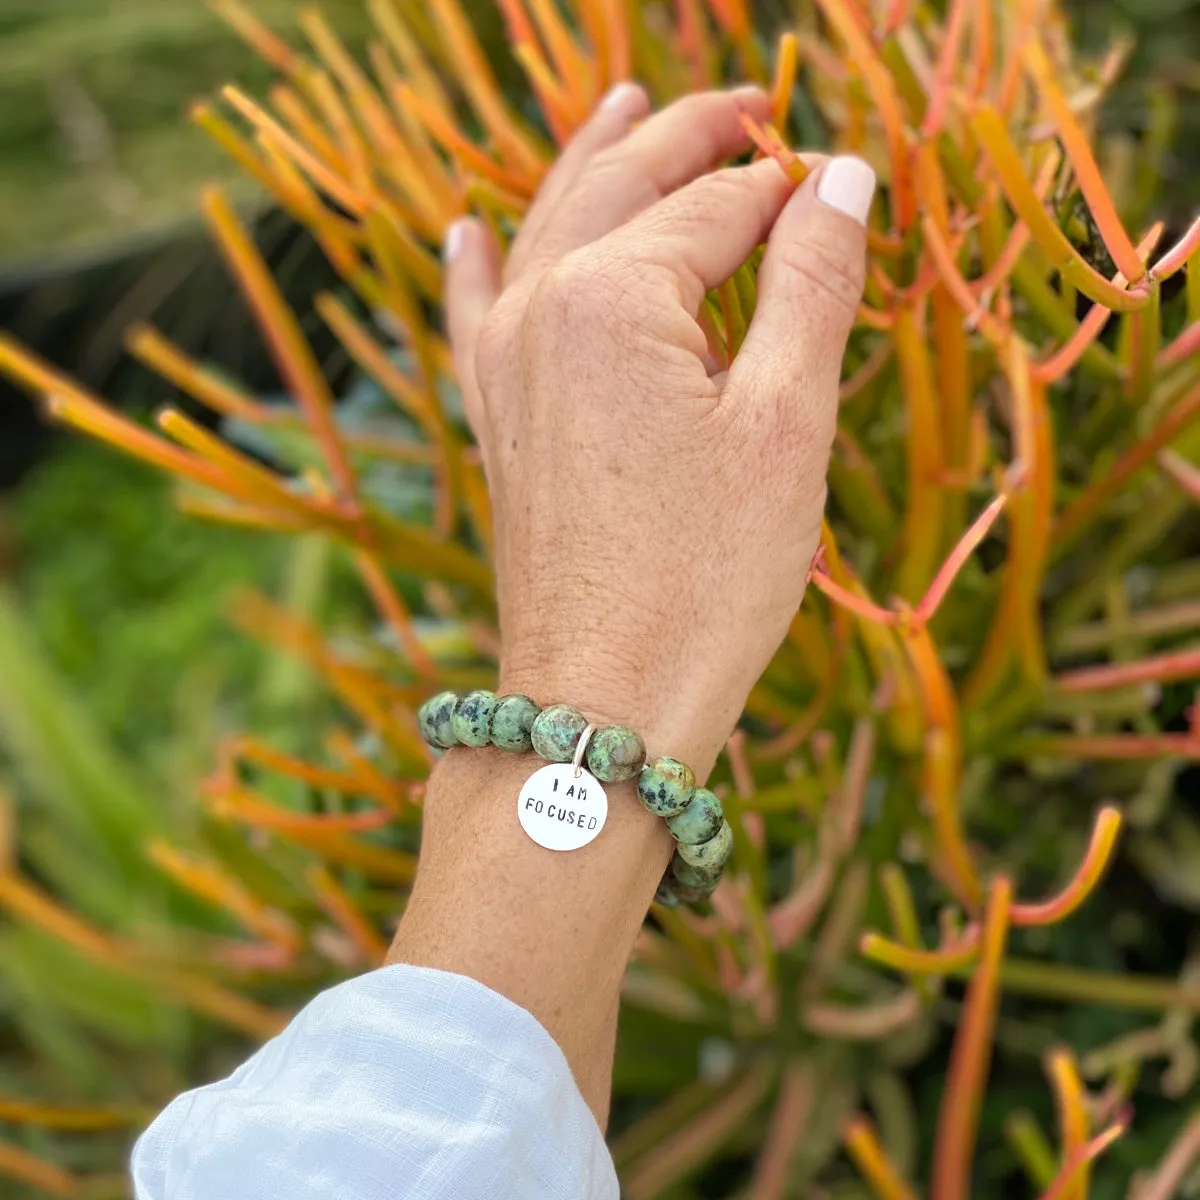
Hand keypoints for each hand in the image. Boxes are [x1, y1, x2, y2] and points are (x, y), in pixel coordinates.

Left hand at [395, 85, 874, 1118]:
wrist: (600, 704)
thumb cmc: (706, 578)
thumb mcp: (784, 427)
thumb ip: (812, 287)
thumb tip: (843, 178)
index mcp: (614, 297)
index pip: (718, 206)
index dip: (784, 187)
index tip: (835, 179)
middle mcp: (540, 309)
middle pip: (624, 189)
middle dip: (688, 137)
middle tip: (747, 103)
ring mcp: (503, 366)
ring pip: (549, 229)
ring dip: (593, 163)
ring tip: (623, 102)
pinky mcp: (494, 422)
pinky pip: (477, 316)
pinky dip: (480, 265)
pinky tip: (467, 233)